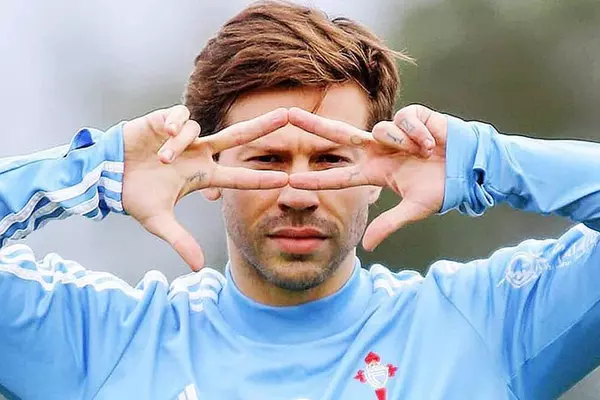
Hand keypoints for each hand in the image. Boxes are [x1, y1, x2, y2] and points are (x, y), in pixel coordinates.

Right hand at [122, 105, 288, 270]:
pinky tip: (163, 133)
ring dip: (180, 146)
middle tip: (288, 114)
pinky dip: (175, 125)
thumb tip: (197, 267)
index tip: (287, 180)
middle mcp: (199, 153)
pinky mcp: (164, 121)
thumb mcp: (158, 221)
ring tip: (161, 160)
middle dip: (262, 126)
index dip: (261, 178)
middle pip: (238, 136)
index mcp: (202, 175)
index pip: (239, 177)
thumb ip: (180, 240)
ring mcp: (184, 137)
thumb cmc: (133, 196)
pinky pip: (179, 117)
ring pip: (197, 131)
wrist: (106, 175)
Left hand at [288, 104, 446, 250]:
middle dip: (314, 125)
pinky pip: (404, 120)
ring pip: (381, 130)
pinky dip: (418, 133)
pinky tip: (432, 142)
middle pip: (340, 136)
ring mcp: (395, 133)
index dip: (317, 179)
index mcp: (376, 172)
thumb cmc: (443, 189)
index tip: (290, 182)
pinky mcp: (413, 116)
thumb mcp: (414, 209)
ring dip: (403, 143)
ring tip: (425, 153)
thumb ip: (388, 224)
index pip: (340, 175)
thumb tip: (365, 246)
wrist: (471, 168)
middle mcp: (380, 151)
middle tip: (287, 115)